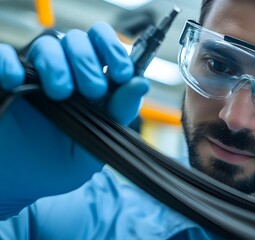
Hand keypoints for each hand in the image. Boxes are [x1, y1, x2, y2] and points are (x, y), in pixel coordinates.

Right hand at [0, 22, 148, 218]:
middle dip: (88, 61)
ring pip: (47, 44)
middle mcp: (63, 70)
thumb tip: (141, 83)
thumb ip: (118, 114)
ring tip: (60, 94)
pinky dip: (10, 62)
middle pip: (78, 39)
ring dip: (57, 64)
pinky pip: (4, 55)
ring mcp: (31, 74)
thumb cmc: (60, 163)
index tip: (122, 73)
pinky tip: (15, 81)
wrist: (20, 186)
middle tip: (92, 91)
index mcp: (89, 80)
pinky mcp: (2, 80)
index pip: (103, 43)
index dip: (114, 50)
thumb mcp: (96, 143)